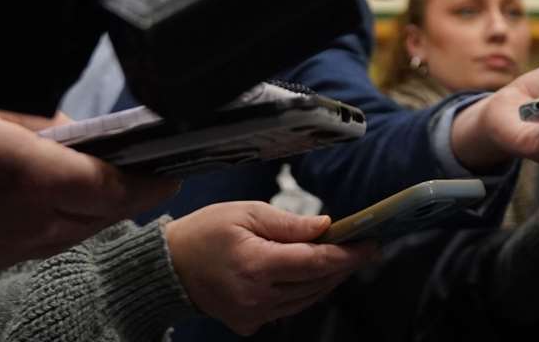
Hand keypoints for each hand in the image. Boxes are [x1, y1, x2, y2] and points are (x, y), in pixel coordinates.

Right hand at [0, 101, 177, 283]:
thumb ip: (38, 117)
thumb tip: (71, 131)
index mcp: (34, 177)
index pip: (115, 189)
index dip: (152, 183)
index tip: (175, 171)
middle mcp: (31, 221)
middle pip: (105, 216)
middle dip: (134, 196)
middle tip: (152, 174)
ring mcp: (11, 248)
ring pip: (78, 234)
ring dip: (102, 212)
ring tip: (113, 184)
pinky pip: (46, 245)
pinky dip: (67, 225)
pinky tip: (64, 204)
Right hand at [165, 202, 377, 336]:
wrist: (168, 266)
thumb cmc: (206, 232)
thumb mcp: (247, 213)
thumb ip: (289, 223)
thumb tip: (326, 226)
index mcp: (257, 266)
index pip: (315, 262)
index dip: (347, 254)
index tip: (370, 244)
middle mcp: (257, 297)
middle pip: (316, 283)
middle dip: (343, 265)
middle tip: (363, 247)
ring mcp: (252, 315)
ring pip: (306, 300)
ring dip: (327, 280)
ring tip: (342, 258)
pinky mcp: (248, 324)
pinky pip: (288, 309)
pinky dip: (304, 292)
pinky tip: (311, 274)